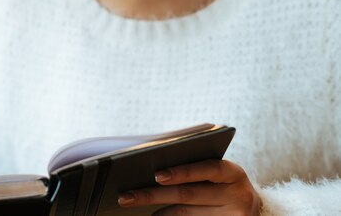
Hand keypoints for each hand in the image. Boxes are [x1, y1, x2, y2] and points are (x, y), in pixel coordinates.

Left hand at [118, 159, 260, 214]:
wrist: (252, 210)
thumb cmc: (224, 183)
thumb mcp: (218, 173)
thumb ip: (195, 167)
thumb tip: (153, 171)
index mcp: (234, 173)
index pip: (208, 168)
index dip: (183, 172)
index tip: (157, 175)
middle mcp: (238, 196)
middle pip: (189, 195)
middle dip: (153, 194)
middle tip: (125, 196)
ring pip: (186, 215)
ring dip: (157, 211)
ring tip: (133, 204)